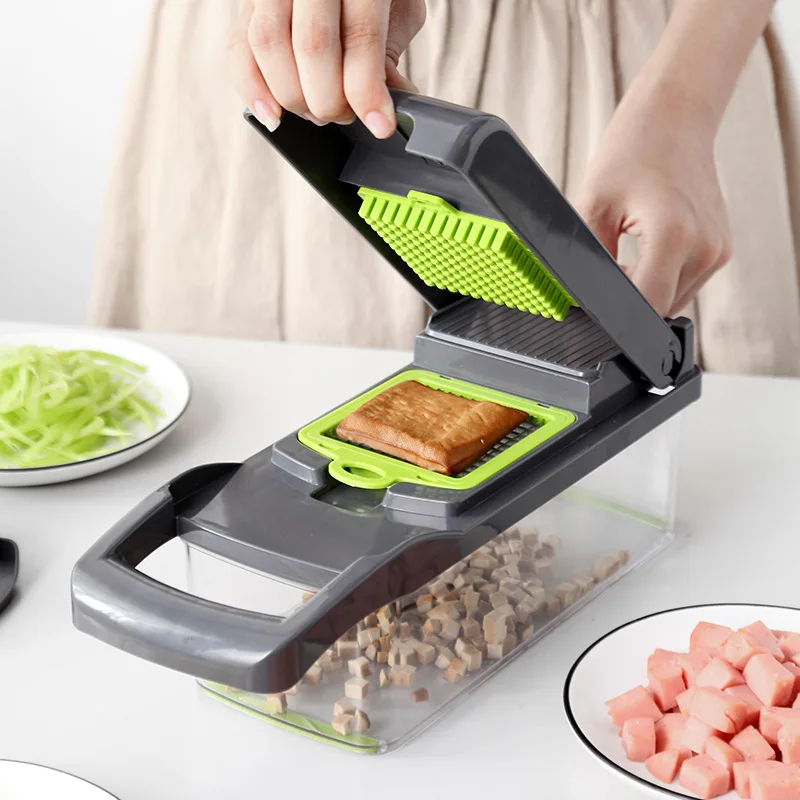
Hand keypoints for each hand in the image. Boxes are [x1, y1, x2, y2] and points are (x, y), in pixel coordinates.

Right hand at [227, 0, 425, 137]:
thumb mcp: (396, 10)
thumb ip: (388, 55)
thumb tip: (387, 107)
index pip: (361, 36)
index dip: (367, 91)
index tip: (379, 125)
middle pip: (313, 45)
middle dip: (329, 100)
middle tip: (344, 115)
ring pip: (270, 46)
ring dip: (294, 97)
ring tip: (317, 111)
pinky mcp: (249, 3)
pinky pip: (239, 48)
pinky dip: (252, 89)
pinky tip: (272, 114)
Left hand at [575, 82, 731, 317]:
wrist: (673, 119)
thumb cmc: (631, 153)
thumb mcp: (591, 206)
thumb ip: (587, 259)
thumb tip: (581, 297)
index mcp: (674, 236)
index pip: (647, 308)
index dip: (617, 317)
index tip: (597, 306)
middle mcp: (705, 248)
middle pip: (659, 309)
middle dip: (628, 301)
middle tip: (609, 264)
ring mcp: (718, 251)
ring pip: (673, 300)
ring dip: (646, 289)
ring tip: (628, 251)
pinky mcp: (721, 250)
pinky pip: (684, 283)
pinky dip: (662, 277)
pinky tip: (647, 248)